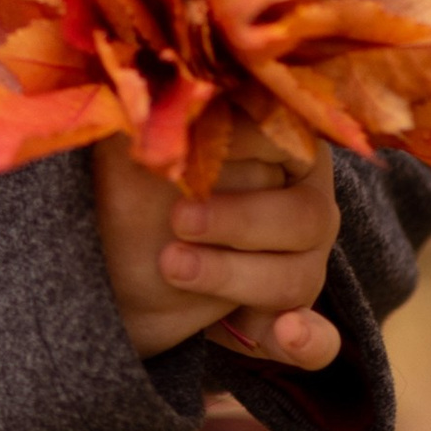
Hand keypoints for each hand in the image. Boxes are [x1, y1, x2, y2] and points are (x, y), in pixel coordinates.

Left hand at [91, 132, 343, 367]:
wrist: (110, 255)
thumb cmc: (133, 180)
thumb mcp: (138, 140)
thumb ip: (161, 114)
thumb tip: (172, 87)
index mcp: (284, 145)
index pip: (291, 142)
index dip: (244, 150)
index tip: (188, 152)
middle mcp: (307, 203)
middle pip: (307, 218)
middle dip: (238, 221)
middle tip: (177, 218)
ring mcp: (304, 264)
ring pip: (299, 278)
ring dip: (233, 275)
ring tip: (171, 265)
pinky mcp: (286, 319)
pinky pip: (320, 342)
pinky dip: (309, 343)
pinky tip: (287, 334)